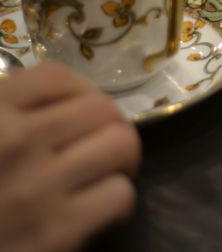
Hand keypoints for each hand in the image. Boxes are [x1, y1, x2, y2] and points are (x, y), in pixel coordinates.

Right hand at [0, 62, 140, 251]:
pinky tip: (99, 206)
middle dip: (109, 125)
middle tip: (101, 143)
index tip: (78, 110)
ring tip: (108, 170)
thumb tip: (57, 104)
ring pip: (120, 145)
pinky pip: (118, 194)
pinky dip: (117, 197)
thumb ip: (7, 114)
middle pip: (101, 109)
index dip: (80, 92)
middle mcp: (13, 142)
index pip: (56, 77)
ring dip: (121, 158)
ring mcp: (36, 187)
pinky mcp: (55, 232)